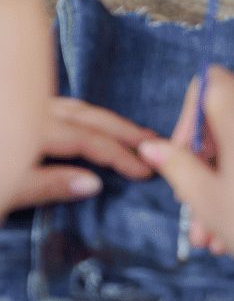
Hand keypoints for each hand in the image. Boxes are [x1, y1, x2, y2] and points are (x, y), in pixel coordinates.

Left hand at [8, 98, 156, 208]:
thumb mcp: (7, 192)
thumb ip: (48, 185)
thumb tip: (94, 184)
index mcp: (36, 129)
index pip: (89, 140)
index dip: (119, 155)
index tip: (144, 170)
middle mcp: (35, 112)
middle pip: (89, 118)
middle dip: (123, 130)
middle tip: (153, 140)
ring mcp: (27, 110)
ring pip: (76, 109)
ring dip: (106, 121)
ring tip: (130, 131)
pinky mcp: (18, 114)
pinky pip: (62, 109)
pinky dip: (85, 116)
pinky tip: (89, 123)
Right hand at [139, 67, 233, 300]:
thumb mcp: (206, 199)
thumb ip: (176, 166)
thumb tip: (152, 148)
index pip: (210, 82)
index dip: (189, 114)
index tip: (183, 155)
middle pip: (224, 123)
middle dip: (202, 166)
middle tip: (191, 212)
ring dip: (220, 187)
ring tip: (210, 238)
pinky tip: (233, 232)